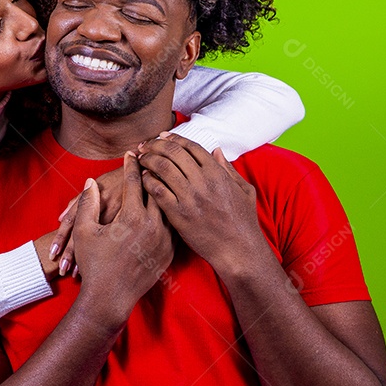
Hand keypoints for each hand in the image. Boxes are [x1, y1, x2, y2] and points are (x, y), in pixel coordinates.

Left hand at [47, 166, 124, 276]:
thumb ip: (79, 202)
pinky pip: (122, 243)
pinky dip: (111, 255)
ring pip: (102, 241)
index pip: (72, 220)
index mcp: (93, 199)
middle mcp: (105, 208)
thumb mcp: (98, 186)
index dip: (61, 238)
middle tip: (62, 270)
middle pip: (85, 234)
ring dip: (88, 259)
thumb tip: (59, 218)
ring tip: (77, 274)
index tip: (51, 254)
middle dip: (72, 254)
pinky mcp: (135, 224)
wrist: (146, 172)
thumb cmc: (117, 182)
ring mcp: (121, 217)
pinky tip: (106, 268)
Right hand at [71, 153, 173, 327]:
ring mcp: (165, 240)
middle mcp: (153, 226)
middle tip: (152, 156)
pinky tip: (171, 203)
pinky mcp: (170, 252)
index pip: (134, 182)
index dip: (131, 165)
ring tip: (164, 176)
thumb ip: (88, 203)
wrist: (110, 298)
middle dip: (154, 171)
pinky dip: (172, 212)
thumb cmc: (94, 264)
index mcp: (131, 218)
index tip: (131, 152)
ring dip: (166, 190)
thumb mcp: (84, 231)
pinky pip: (174, 225)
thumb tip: (91, 182)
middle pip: (158, 189)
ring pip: (170, 206)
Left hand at [136, 133, 269, 277]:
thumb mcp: (244, 190)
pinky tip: (144, 178)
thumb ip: (229, 169)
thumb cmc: (243, 222)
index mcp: (217, 173)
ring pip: (162, 168)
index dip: (174, 138)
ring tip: (141, 158)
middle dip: (155, 145)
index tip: (162, 136)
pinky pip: (157, 191)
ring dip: (149, 159)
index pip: (191, 146)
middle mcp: (202, 182)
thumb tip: (216, 150)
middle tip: (145, 145)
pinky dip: (148, 181)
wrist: (238, 250)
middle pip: (173, 152)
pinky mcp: (179, 215)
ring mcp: (189, 198)